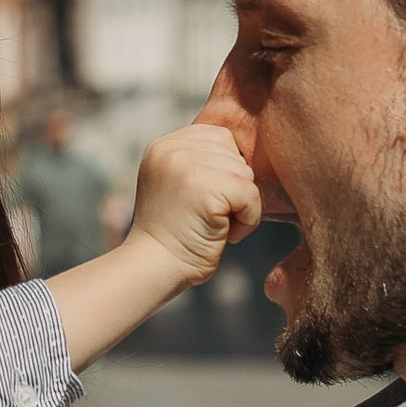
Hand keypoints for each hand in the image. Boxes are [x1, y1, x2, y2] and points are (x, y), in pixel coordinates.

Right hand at [127, 121, 262, 288]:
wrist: (154, 269)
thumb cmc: (174, 235)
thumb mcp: (177, 184)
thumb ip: (199, 161)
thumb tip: (243, 154)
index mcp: (164, 145)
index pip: (220, 137)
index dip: (226, 171)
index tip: (207, 200)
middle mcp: (172, 149)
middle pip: (236, 155)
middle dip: (234, 189)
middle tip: (210, 217)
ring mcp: (187, 166)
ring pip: (246, 174)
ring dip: (242, 206)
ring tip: (215, 225)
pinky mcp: (204, 188)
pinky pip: (250, 195)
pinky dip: (248, 220)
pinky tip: (226, 234)